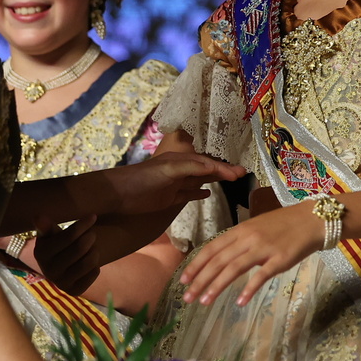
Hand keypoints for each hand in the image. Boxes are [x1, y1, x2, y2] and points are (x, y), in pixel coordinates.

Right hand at [31, 215, 99, 297]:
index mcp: (41, 254)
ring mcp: (61, 283)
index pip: (69, 236)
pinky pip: (94, 274)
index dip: (83, 225)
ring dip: (95, 250)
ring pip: (88, 262)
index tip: (93, 217)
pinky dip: (96, 265)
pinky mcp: (74, 291)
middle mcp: (49, 271)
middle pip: (80, 248)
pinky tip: (90, 263)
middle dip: (90, 237)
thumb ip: (46, 226)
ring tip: (92, 247)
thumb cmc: (56, 245)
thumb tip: (37, 217)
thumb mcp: (49, 234)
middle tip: (92, 234)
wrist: (60, 267)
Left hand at [100, 152, 245, 215]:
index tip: (240, 173)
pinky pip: (188, 195)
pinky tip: (208, 195)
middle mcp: (180, 172)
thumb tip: (213, 167)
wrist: (119, 194)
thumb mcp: (168, 170)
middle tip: (241, 175)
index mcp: (181, 161)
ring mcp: (175, 185)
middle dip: (223, 172)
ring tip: (230, 181)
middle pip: (206, 171)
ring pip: (199, 182)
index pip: (207, 164)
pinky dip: (198, 194)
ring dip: (214, 180)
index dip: (223, 168)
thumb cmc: (143, 179)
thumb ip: (190, 167)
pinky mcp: (169, 199)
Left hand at [179, 202, 323, 306]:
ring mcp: (263, 248)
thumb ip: (240, 242)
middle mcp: (248, 238)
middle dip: (200, 280)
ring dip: (217, 286)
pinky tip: (239, 301)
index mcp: (240, 230)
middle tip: (187, 297)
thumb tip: (223, 259)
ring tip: (205, 302)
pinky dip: (248, 289)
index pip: (211, 248)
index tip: (183, 280)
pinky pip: (260, 276)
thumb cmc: (285, 224)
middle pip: (218, 261)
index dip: (196, 265)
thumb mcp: (257, 227)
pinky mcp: (279, 259)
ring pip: (234, 268)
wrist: (313, 219)